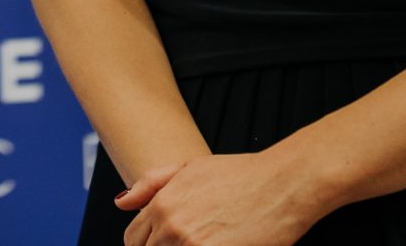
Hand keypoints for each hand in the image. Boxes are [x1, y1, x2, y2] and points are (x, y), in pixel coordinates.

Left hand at [114, 151, 325, 245]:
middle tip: (190, 240)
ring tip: (204, 240)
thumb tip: (121, 202)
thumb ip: (151, 184)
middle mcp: (172, 227)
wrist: (284, 183)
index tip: (160, 243)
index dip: (144, 244)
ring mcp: (193, 245)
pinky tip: (219, 245)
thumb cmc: (242, 174)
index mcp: (162, 204)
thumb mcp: (190, 167)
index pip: (133, 239)